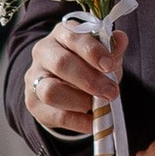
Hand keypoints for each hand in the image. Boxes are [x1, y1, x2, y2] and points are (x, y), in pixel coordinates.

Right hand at [26, 20, 120, 140]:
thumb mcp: (103, 56)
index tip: (109, 65)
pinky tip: (92, 122)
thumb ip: (112, 49)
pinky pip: (55, 115)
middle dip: (90, 80)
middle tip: (111, 92)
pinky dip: (78, 121)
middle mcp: (43, 52)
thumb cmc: (88, 65)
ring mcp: (34, 78)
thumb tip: (121, 38)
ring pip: (51, 91)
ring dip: (80, 101)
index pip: (73, 37)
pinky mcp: (33, 103)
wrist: (67, 87)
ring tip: (99, 106)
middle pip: (61, 63)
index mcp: (62, 34)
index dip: (92, 51)